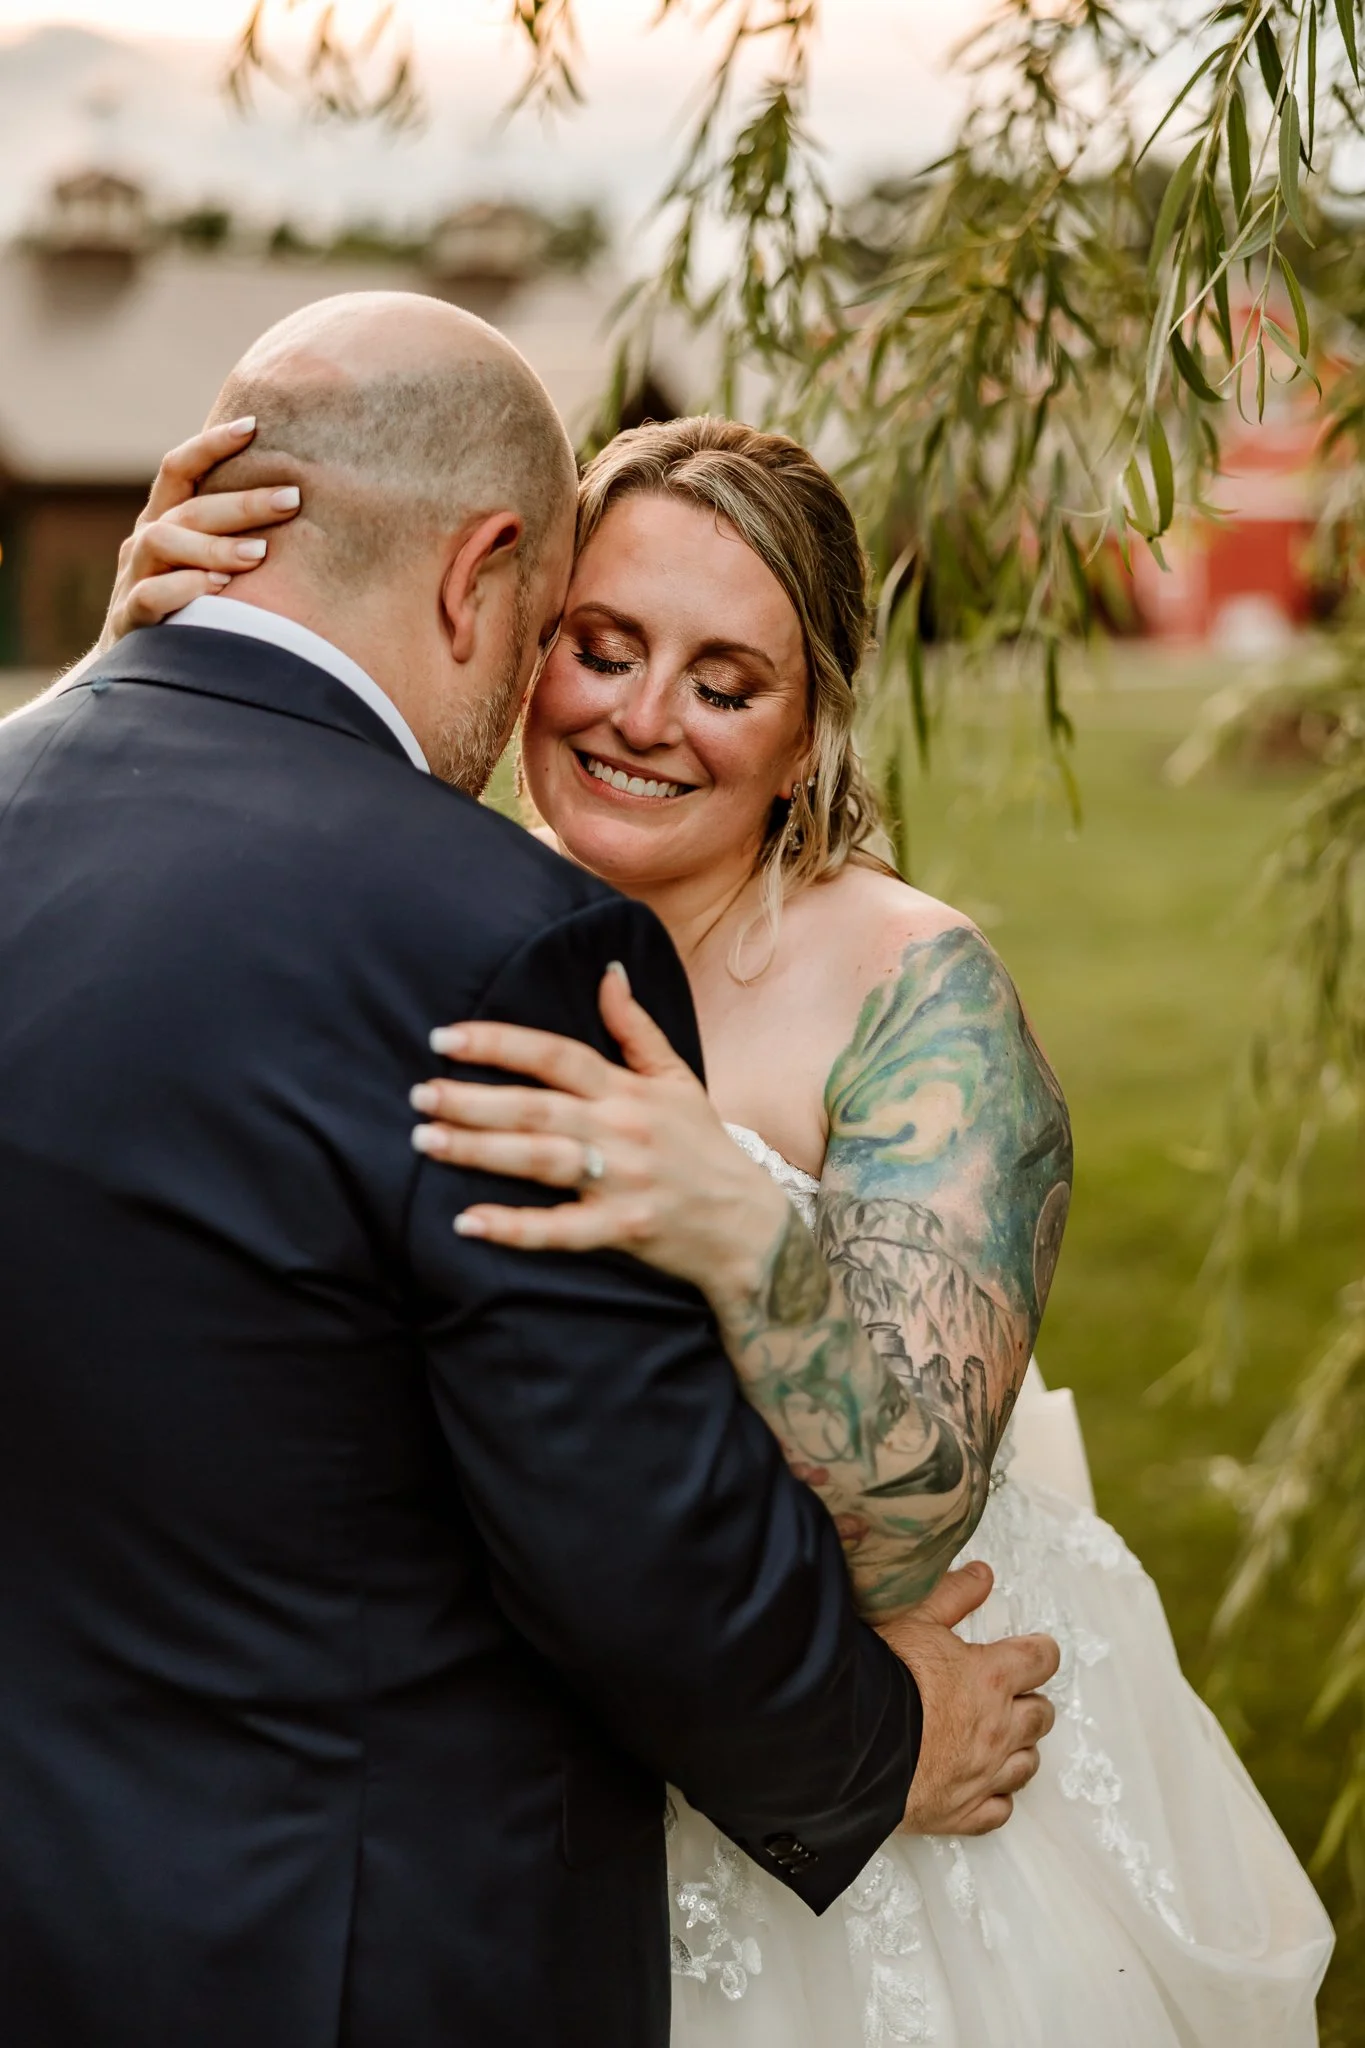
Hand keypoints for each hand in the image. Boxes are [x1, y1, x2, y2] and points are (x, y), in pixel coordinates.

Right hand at [99, 418, 302, 646]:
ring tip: (260, 554)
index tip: (253, 426)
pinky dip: (184, 589)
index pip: (178, 469)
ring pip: (163, 543)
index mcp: (164, 521)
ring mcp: (133, 579)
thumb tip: (307, 511)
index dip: (210, 444)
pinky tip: (218, 589)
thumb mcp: (208, 567)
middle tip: (291, 499)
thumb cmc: (191, 612)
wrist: (139, 675)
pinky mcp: (130, 620)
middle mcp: (145, 543)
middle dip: (241, 502)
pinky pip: (150, 596)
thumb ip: (239, 539)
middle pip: (189, 508)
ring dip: (214, 545)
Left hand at [410, 963, 790, 1300]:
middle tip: (418, 1094)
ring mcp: (622, 1181)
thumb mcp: (677, 1078)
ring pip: (540, 1160)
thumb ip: (636, 1028)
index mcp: (628, 1089)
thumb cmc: (702, 1146)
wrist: (748, 1224)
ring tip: (425, 1142)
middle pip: (536, 1107)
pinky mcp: (621, 1229)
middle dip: (472, 1099)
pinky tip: (467, 1221)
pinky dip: (513, 1227)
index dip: (499, 1043)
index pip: (557, 1054)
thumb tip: (608, 971)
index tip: (445, 1038)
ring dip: (479, 1150)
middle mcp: (622, 1130)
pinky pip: (559, 1229)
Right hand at [880, 1561, 1059, 1835]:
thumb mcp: (912, 1618)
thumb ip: (951, 1595)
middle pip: (1041, 1715)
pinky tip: (982, 1784)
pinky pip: (999, 1811)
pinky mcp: (960, 1812)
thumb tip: (983, 1576)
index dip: (1039, 1653)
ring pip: (1027, 1765)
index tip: (1031, 1651)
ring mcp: (983, 1775)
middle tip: (1009, 1694)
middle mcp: (998, 1728)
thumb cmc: (877, 1677)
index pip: (1042, 1660)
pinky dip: (996, 1797)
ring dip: (1019, 1748)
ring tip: (998, 1738)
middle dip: (1030, 1701)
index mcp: (992, 1677)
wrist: (844, 1743)